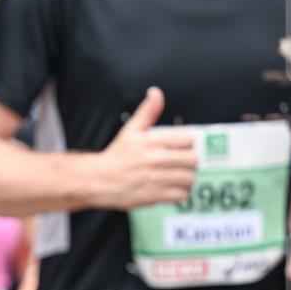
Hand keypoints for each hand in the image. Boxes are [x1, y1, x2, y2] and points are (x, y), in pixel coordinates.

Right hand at [87, 87, 198, 210]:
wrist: (98, 180)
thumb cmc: (116, 156)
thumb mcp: (131, 130)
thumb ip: (148, 111)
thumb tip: (156, 93)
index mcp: (152, 142)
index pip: (188, 139)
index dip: (189, 143)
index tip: (184, 146)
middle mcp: (155, 160)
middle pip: (192, 159)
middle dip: (191, 161)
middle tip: (184, 162)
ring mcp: (155, 179)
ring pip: (189, 178)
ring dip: (188, 178)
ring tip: (180, 176)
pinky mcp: (154, 196)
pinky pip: (180, 195)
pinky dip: (180, 193)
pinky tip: (173, 188)